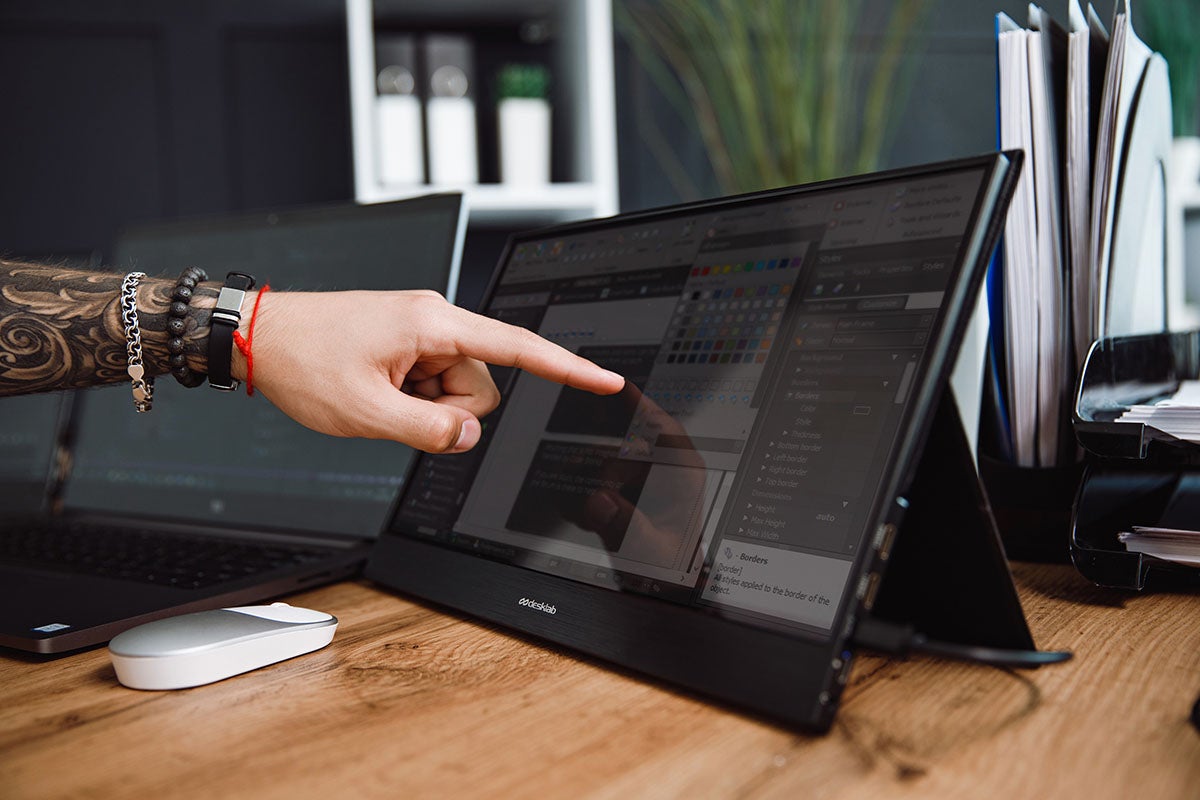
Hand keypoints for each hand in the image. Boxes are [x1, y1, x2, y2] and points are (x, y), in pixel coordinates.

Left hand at [236, 290, 623, 451]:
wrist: (261, 335)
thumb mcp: (365, 411)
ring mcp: (423, 332)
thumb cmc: (305, 359)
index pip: (519, 348)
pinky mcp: (410, 343)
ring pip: (459, 389)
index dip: (568, 368)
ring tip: (380, 396)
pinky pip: (435, 383)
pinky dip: (414, 398)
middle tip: (397, 408)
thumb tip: (469, 434)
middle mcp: (436, 321)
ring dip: (428, 406)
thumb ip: (428, 430)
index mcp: (435, 324)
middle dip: (450, 409)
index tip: (605, 381)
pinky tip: (378, 390)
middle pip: (484, 383)